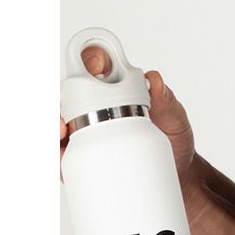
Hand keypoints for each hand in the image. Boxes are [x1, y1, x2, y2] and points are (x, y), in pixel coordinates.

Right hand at [59, 47, 197, 193]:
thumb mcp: (174, 118)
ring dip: (54, 130)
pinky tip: (60, 161)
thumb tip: (154, 80)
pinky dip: (57, 157)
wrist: (180, 174)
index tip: (94, 68)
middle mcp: (99, 108)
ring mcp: (90, 132)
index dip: (90, 60)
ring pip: (60, 125)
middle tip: (65, 123)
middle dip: (60, 105)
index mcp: (119, 89)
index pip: (97, 67)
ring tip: (60, 138)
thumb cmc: (175, 140)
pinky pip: (64, 156)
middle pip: (68, 97)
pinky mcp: (86, 157)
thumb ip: (166, 100)